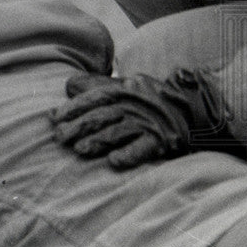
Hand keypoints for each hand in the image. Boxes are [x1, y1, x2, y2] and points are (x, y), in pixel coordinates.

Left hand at [49, 73, 193, 169]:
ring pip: (118, 131)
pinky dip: (130, 154)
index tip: (53, 118)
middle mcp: (132, 106)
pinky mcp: (161, 140)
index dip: (73, 108)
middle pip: (101, 116)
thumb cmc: (149, 99)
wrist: (193, 107)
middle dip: (78, 126)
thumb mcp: (124, 85)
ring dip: (98, 141)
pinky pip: (144, 148)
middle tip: (59, 138)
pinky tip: (114, 162)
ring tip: (80, 149)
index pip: (93, 98)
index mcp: (122, 91)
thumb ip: (96, 85)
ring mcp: (147, 123)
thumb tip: (68, 85)